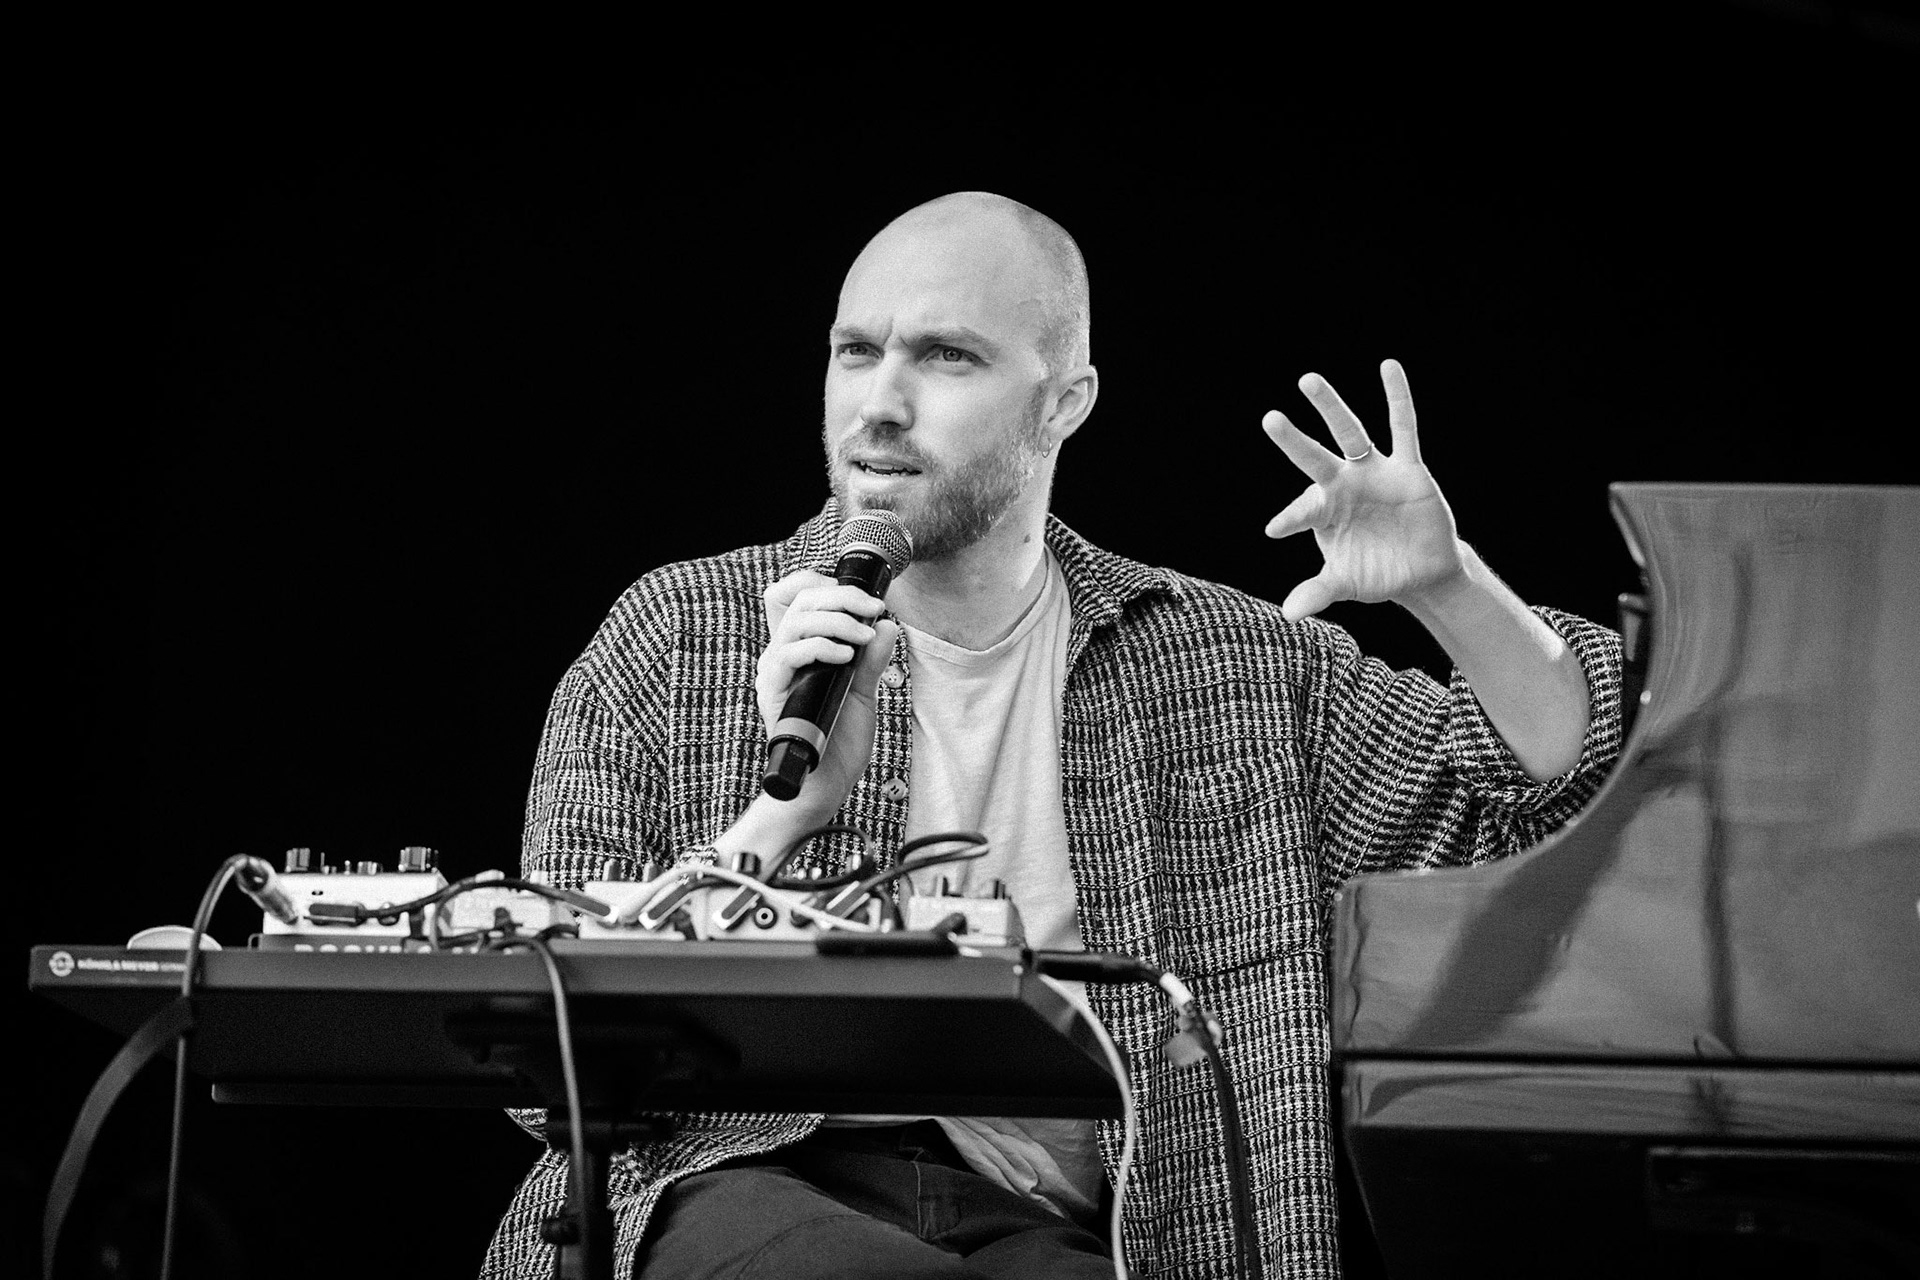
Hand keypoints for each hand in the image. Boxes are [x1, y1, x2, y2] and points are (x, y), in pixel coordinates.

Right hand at [756, 570, 900, 821]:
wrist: (827, 783)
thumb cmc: (839, 740)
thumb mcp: (863, 690)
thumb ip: (872, 658)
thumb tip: (886, 625)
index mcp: (799, 648)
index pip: (795, 595)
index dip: (822, 582)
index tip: (861, 598)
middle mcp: (782, 654)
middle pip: (799, 598)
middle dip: (842, 596)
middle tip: (875, 610)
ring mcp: (775, 672)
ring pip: (796, 621)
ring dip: (837, 620)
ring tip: (864, 637)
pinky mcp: (773, 692)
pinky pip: (788, 654)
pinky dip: (821, 647)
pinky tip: (846, 657)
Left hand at [1262, 359, 1465, 621]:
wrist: (1422, 572)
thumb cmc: (1376, 574)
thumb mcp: (1346, 585)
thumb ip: (1318, 592)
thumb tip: (1288, 614)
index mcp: (1325, 512)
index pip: (1302, 510)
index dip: (1291, 518)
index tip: (1275, 529)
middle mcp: (1344, 486)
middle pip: (1314, 458)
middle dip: (1293, 441)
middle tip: (1269, 419)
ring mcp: (1374, 473)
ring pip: (1350, 434)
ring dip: (1330, 408)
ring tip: (1307, 380)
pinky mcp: (1408, 469)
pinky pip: (1403, 428)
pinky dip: (1398, 398)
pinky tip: (1388, 366)